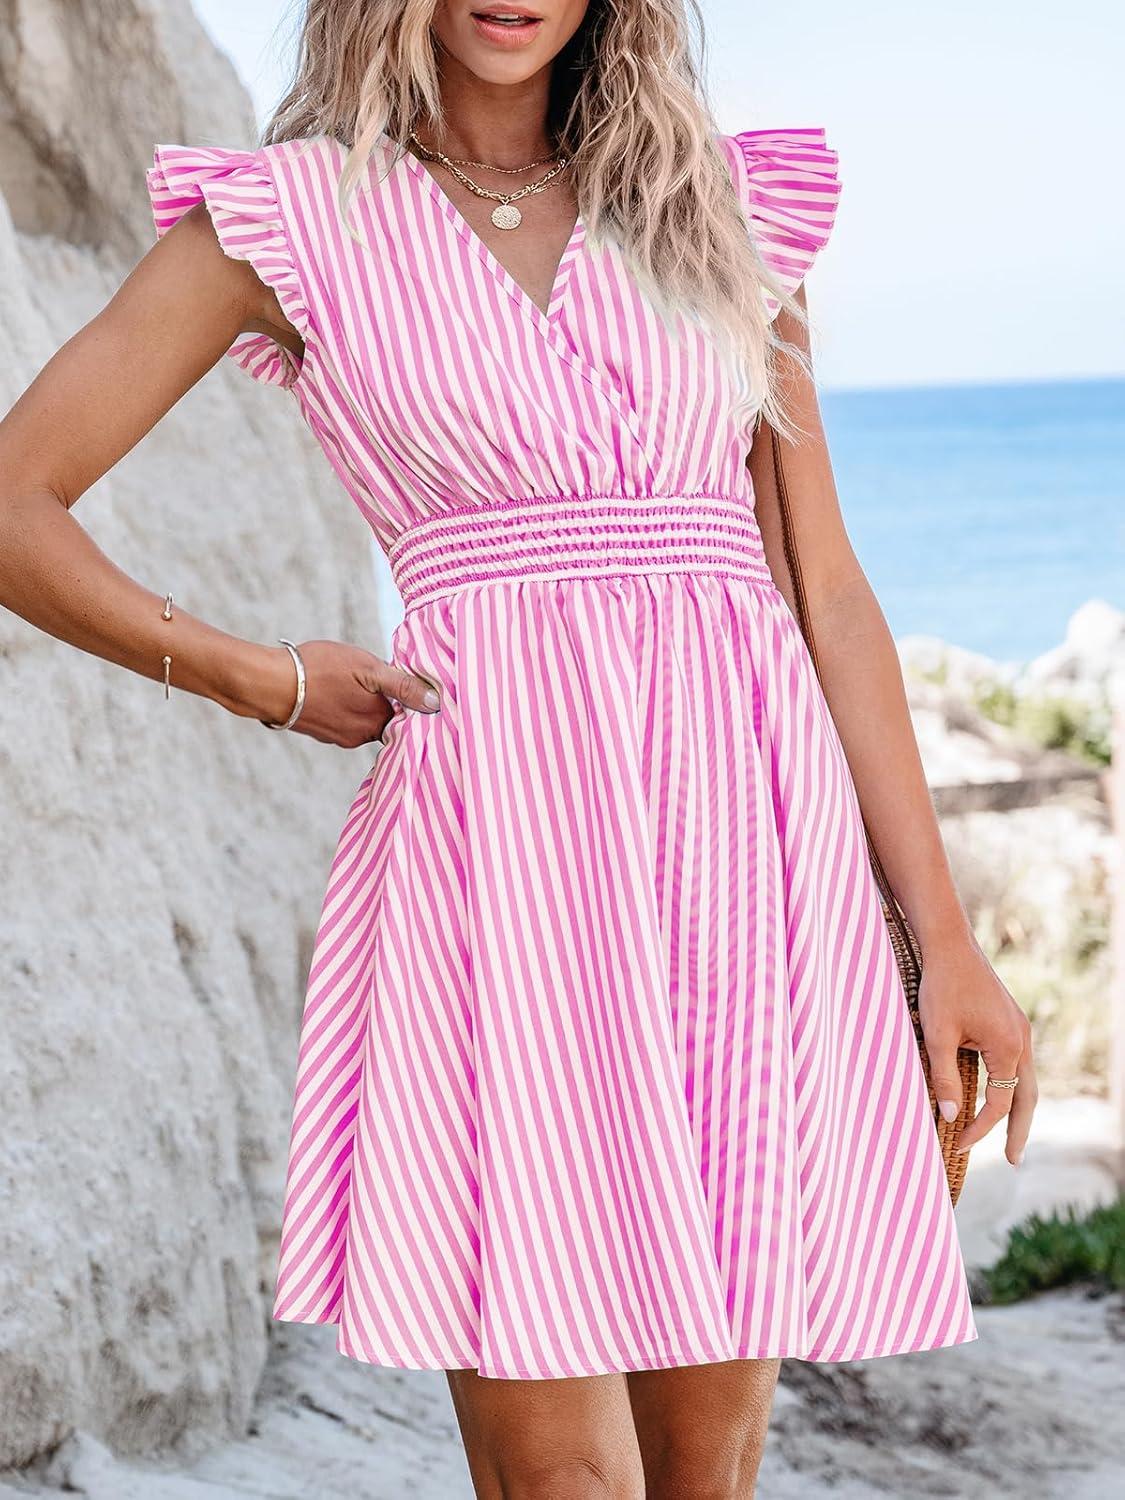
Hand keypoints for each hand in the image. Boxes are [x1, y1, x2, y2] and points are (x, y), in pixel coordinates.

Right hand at [250, 639, 439, 746]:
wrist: (268, 684)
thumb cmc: (319, 670)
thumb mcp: (368, 668)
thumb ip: (403, 686)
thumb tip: (436, 703)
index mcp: (378, 722)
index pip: (406, 715)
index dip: (408, 697)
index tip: (406, 682)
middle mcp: (361, 737)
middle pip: (384, 718)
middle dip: (384, 701)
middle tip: (372, 677)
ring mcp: (339, 737)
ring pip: (362, 719)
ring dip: (362, 703)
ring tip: (349, 681)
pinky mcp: (321, 732)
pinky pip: (342, 720)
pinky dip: (342, 707)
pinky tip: (332, 690)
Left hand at [917, 931, 1036, 1166]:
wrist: (949, 944)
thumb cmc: (942, 986)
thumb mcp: (938, 1035)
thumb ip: (945, 1077)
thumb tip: (951, 1117)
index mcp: (1008, 1047)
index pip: (998, 1102)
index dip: (979, 1127)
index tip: (958, 1144)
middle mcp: (1021, 1040)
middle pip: (1025, 1097)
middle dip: (1017, 1129)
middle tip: (1012, 1159)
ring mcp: (1019, 1029)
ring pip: (1024, 1079)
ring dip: (1016, 1107)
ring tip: (1009, 1134)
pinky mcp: (1010, 1021)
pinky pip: (1015, 1062)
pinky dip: (1008, 1084)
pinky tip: (996, 1092)